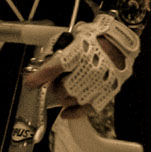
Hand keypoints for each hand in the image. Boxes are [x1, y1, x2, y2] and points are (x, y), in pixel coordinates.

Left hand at [24, 12, 141, 113]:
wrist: (121, 40)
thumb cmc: (96, 38)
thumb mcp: (76, 37)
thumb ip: (61, 52)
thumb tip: (44, 69)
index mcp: (81, 52)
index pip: (55, 68)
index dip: (40, 77)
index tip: (30, 83)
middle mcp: (90, 68)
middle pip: (63, 88)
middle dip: (54, 88)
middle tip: (53, 85)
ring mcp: (100, 81)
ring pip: (74, 99)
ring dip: (63, 98)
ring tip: (63, 93)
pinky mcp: (108, 90)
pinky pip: (89, 107)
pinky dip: (74, 112)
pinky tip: (65, 113)